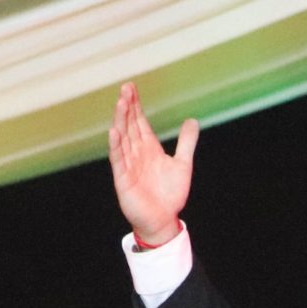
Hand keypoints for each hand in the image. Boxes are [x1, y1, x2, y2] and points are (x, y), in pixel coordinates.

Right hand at [107, 82, 196, 247]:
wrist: (163, 219)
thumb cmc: (169, 194)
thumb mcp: (183, 164)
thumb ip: (186, 143)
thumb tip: (192, 120)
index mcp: (148, 148)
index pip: (139, 122)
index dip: (136, 106)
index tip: (132, 88)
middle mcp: (136, 153)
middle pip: (129, 126)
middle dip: (127, 107)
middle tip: (126, 88)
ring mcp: (128, 165)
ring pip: (122, 138)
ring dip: (121, 121)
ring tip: (121, 103)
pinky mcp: (124, 179)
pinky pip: (118, 160)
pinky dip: (116, 146)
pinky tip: (114, 132)